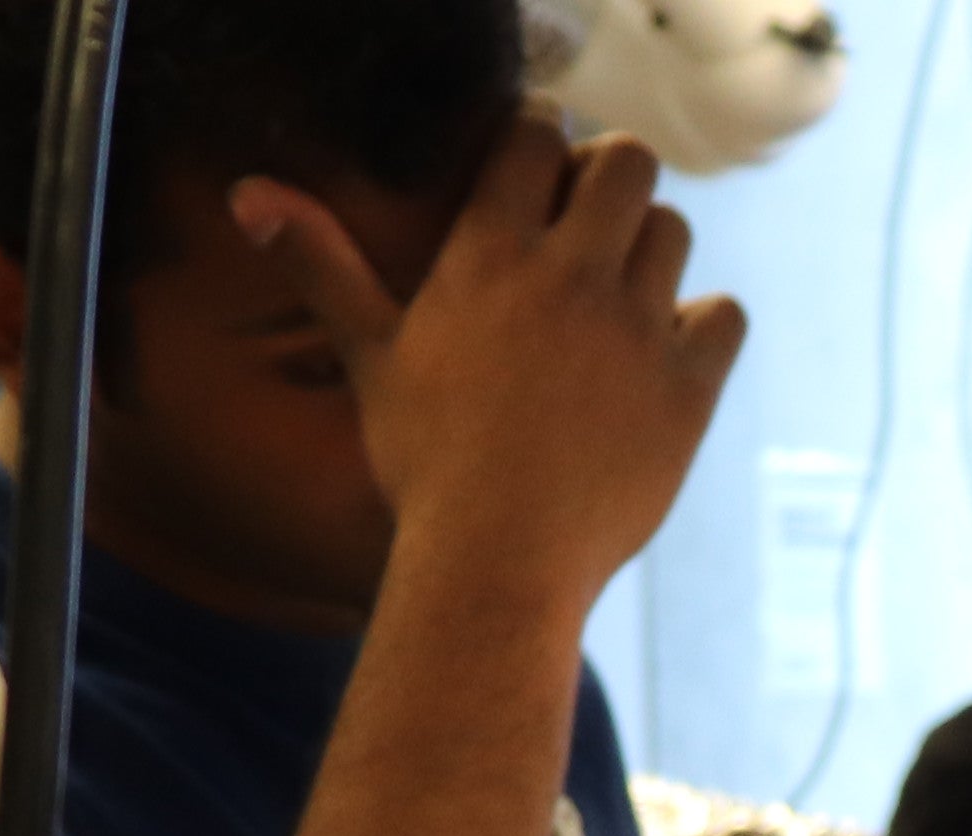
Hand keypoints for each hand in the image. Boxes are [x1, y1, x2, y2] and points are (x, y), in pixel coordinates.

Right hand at [242, 117, 742, 623]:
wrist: (495, 564)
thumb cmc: (424, 464)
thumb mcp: (371, 356)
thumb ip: (322, 264)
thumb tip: (247, 195)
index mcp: (491, 254)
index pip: (536, 135)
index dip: (543, 139)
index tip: (540, 166)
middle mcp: (571, 276)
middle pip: (627, 161)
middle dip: (611, 178)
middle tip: (590, 223)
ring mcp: (637, 330)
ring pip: (674, 231)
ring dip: (650, 248)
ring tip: (618, 294)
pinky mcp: (687, 388)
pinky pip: (724, 315)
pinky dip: (703, 324)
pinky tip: (665, 353)